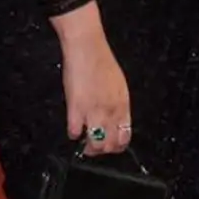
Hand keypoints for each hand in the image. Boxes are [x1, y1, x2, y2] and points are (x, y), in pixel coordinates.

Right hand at [51, 3, 131, 156]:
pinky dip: (73, 133)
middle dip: (102, 150)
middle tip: (93, 147)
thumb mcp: (118, 86)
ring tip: (82, 142)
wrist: (87, 47)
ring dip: (88, 147)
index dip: (117, 147)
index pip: (125, 137)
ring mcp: (94, 111)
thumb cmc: (102, 62)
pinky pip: (74, 132)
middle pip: (110, 145)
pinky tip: (73, 126)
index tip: (109, 146)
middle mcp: (111, 112)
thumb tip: (113, 120)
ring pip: (95, 144)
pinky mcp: (75, 108)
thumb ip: (117, 105)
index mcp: (123, 106)